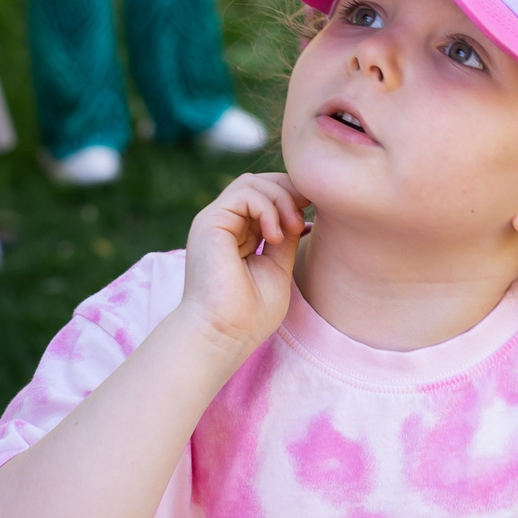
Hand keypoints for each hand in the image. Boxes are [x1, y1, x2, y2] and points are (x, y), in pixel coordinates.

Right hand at [177, 172, 307, 355]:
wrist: (223, 334)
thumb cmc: (250, 314)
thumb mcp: (278, 267)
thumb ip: (286, 238)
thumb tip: (302, 214)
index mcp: (239, 236)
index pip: (266, 197)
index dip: (291, 199)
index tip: (308, 221)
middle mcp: (225, 225)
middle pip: (260, 183)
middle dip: (288, 193)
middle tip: (301, 222)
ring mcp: (215, 222)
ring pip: (252, 183)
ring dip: (280, 200)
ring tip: (291, 230)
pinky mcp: (209, 222)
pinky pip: (244, 193)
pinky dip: (267, 207)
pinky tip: (274, 236)